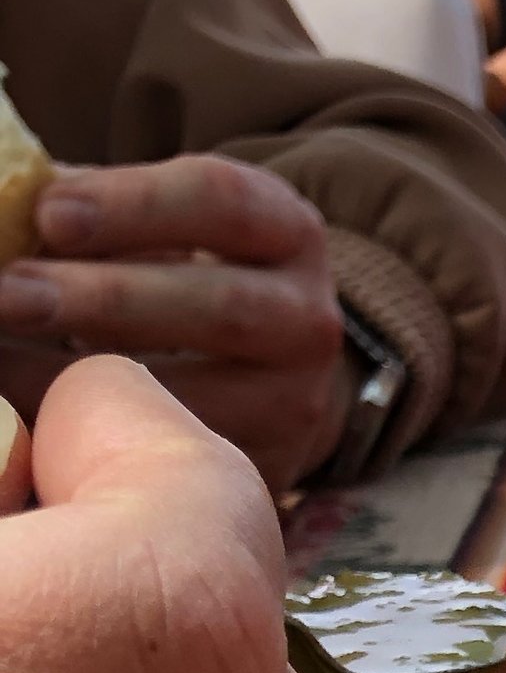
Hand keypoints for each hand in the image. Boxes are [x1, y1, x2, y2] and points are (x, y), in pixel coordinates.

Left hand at [0, 157, 347, 494]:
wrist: (269, 369)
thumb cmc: (186, 274)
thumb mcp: (165, 223)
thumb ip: (93, 210)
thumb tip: (5, 206)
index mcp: (286, 232)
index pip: (223, 201)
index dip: (134, 205)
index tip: (48, 214)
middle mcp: (308, 320)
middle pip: (221, 306)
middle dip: (106, 299)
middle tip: (10, 295)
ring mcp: (294, 405)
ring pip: (202, 398)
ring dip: (89, 380)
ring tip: (3, 362)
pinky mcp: (265, 470)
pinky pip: (177, 459)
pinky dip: (98, 443)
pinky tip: (36, 420)